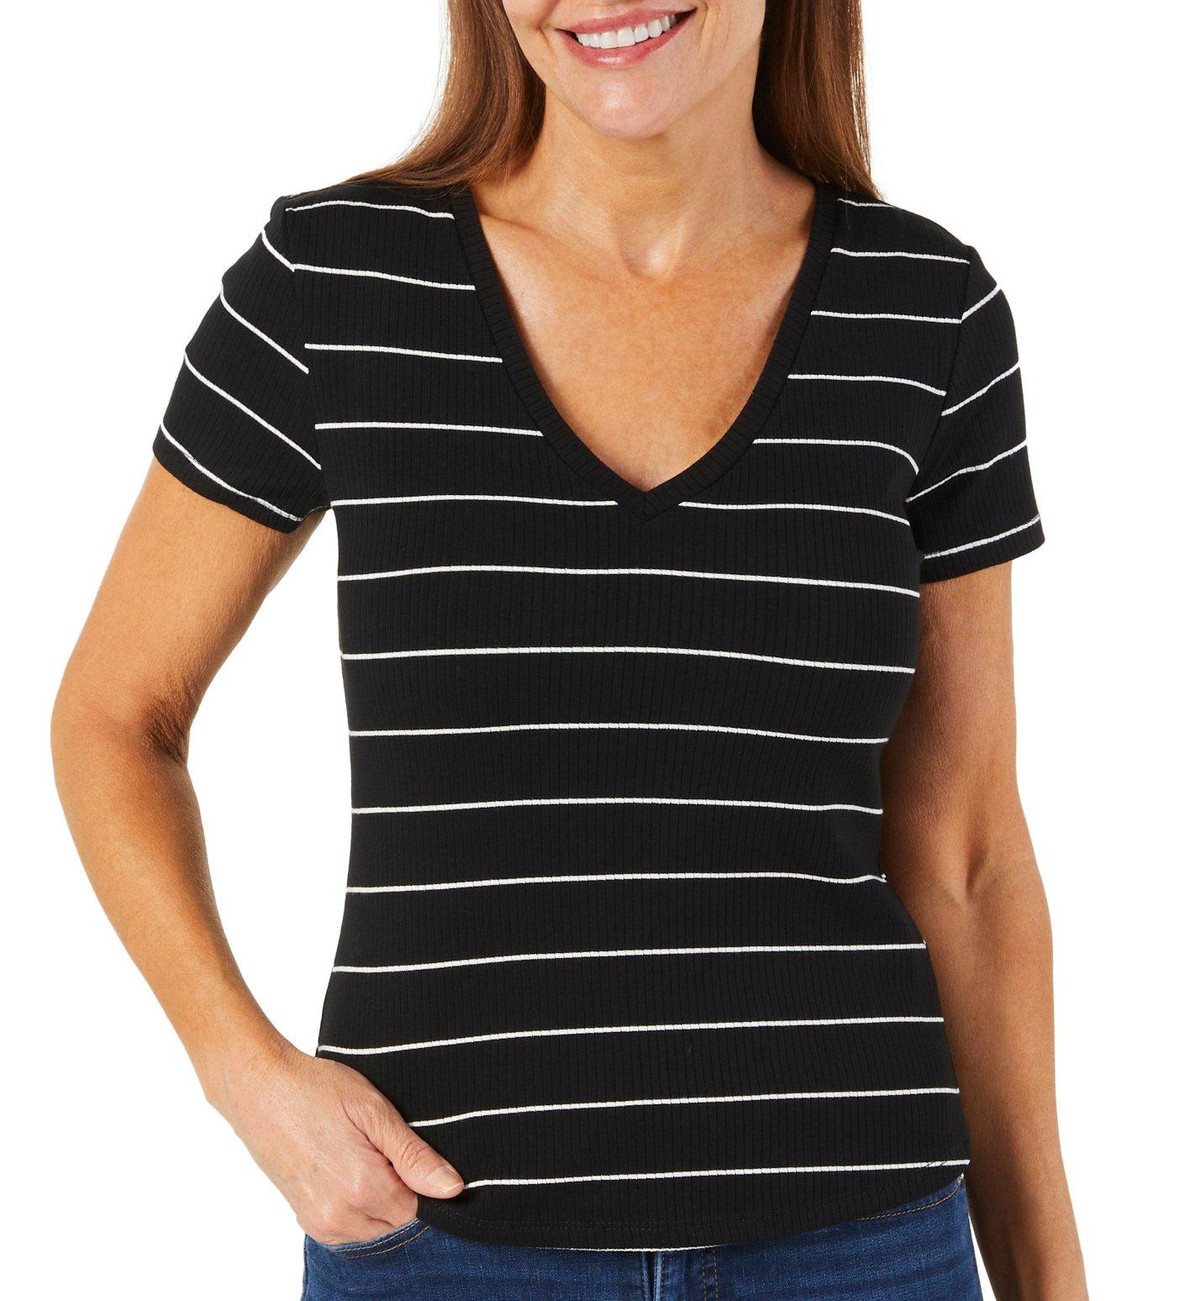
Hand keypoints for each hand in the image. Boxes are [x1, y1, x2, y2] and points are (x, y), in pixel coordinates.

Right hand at [206, 1039, 462, 1244]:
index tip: (400, 1145)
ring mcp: (318, 1221)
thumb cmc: (315, 1089)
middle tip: (375, 1143)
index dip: (418, 1175)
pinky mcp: (304, 1218)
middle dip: (398, 1187)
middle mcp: (340, 1215)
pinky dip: (354, 1204)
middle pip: (395, 1218)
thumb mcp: (373, 1110)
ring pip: (372, 1225)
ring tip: (356, 1150)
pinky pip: (347, 1228)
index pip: (417, 1205)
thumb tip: (452, 1188)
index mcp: (363, 1187)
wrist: (258, 1089)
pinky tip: (342, 1166)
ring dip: (376, 1197)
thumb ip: (414, 1155)